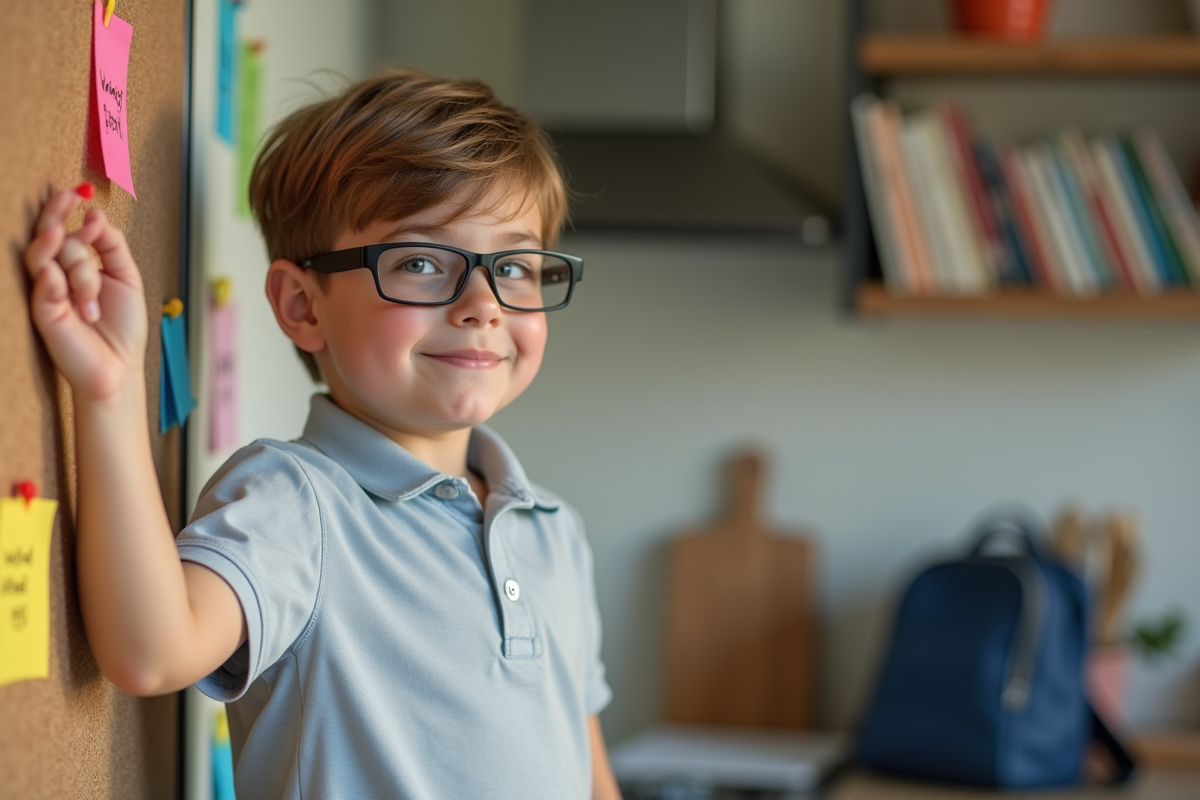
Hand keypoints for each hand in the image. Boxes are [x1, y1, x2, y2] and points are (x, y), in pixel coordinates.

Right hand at [23, 186, 148, 400]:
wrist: (120, 366)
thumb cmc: (121, 327)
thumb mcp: (125, 276)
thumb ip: (111, 244)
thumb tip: (95, 214)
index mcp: (74, 265)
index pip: (64, 229)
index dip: (69, 209)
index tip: (82, 192)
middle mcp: (57, 274)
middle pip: (50, 235)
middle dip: (58, 213)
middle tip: (68, 196)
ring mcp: (47, 291)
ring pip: (51, 255)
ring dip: (76, 259)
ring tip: (90, 279)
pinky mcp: (43, 311)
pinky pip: (44, 281)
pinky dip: (59, 276)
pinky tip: (65, 279)